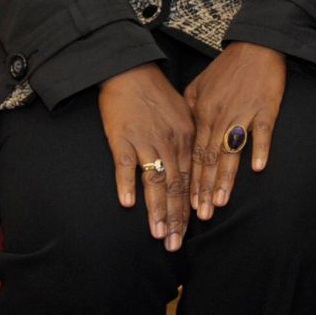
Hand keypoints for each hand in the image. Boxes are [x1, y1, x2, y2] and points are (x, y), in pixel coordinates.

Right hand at [98, 63, 193, 249]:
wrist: (131, 70)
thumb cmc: (157, 93)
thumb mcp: (183, 113)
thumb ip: (188, 139)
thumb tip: (193, 165)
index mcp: (187, 137)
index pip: (191, 178)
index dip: (190, 205)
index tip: (191, 229)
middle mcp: (170, 141)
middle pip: (175, 186)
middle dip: (176, 218)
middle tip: (175, 244)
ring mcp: (146, 141)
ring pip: (155, 180)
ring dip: (156, 209)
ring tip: (158, 234)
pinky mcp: (123, 138)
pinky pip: (125, 164)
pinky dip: (127, 183)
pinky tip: (128, 203)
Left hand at [183, 42, 286, 220]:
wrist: (255, 44)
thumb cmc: (227, 67)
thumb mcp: (199, 86)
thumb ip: (189, 110)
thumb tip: (183, 133)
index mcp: (203, 113)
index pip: (194, 154)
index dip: (191, 181)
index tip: (187, 206)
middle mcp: (219, 116)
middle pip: (210, 159)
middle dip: (204, 189)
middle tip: (202, 215)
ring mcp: (242, 112)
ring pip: (231, 150)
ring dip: (226, 177)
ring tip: (221, 201)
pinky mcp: (266, 106)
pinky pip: (262, 130)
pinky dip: (259, 147)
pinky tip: (257, 167)